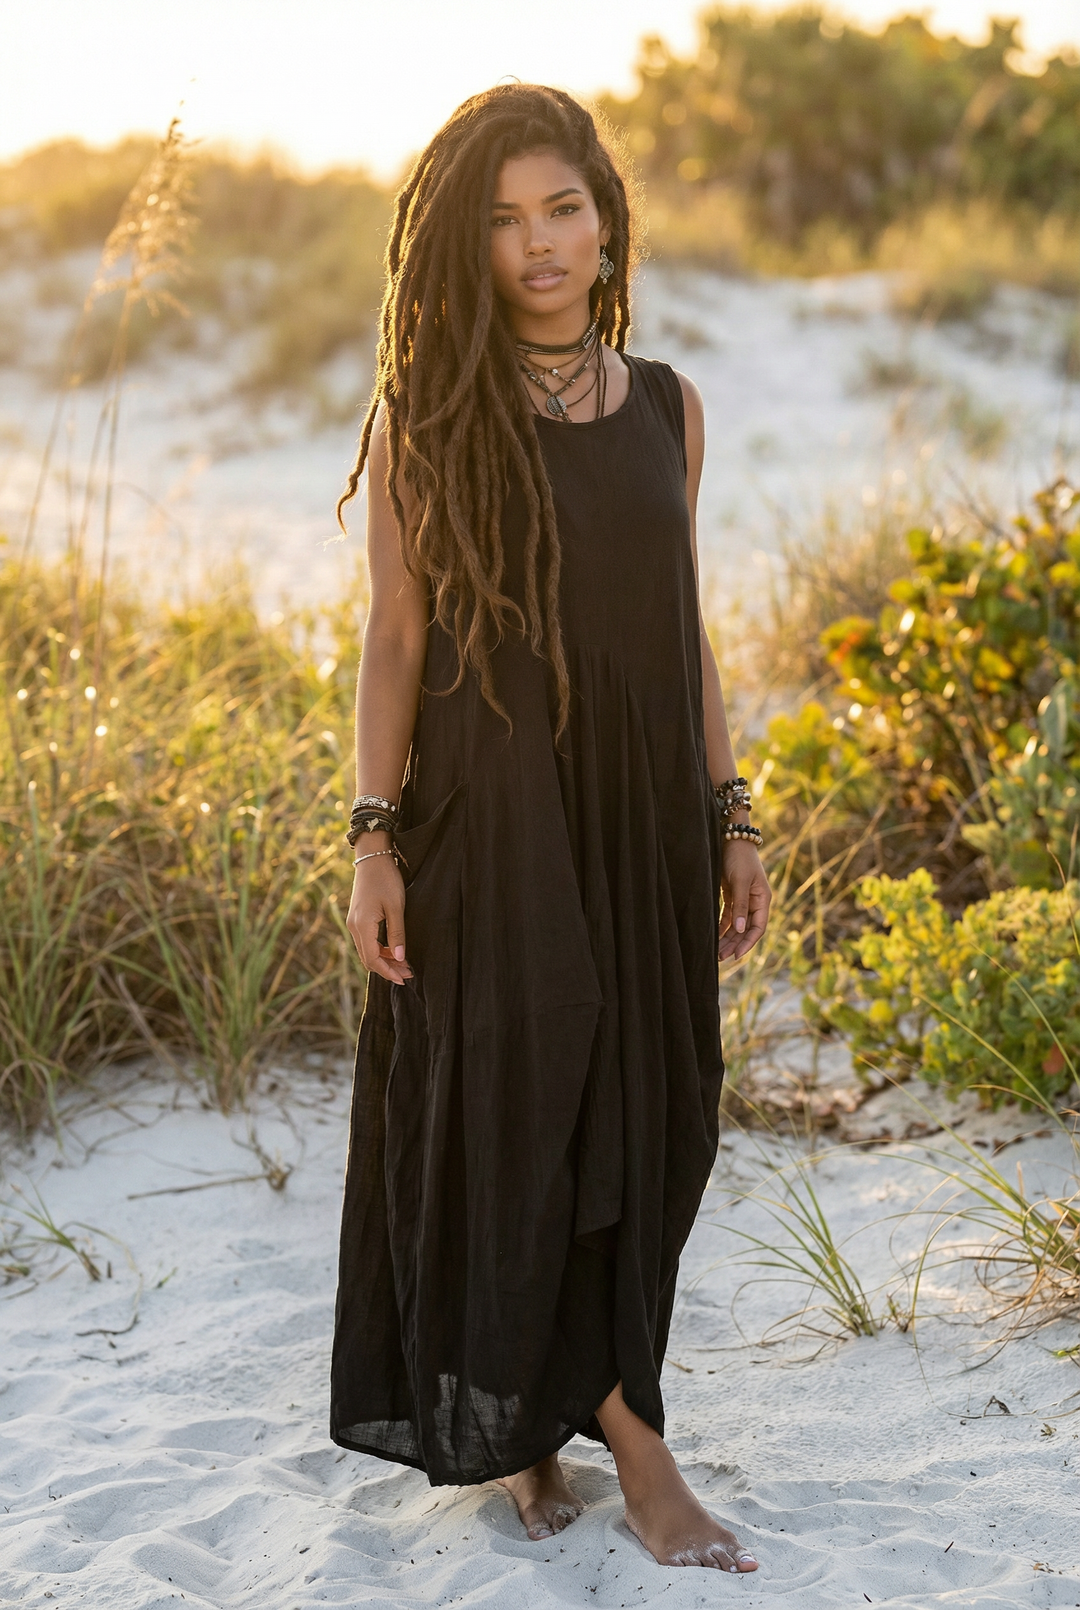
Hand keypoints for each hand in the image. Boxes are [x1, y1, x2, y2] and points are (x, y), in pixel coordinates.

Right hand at [346, 852, 412, 984]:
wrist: (372, 858)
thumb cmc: (386, 880)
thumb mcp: (396, 907)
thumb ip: (397, 934)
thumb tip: (400, 958)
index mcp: (362, 926)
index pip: (372, 959)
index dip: (387, 972)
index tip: (403, 979)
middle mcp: (354, 927)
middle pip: (368, 958)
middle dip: (387, 968)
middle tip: (407, 974)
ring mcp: (354, 922)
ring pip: (367, 950)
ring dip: (384, 959)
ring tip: (404, 964)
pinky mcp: (357, 918)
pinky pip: (367, 941)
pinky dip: (380, 949)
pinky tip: (394, 950)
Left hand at [718, 841, 770, 961]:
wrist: (731, 838)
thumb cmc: (740, 858)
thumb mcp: (741, 881)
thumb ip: (741, 905)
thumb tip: (741, 929)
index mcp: (762, 899)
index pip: (758, 928)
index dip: (748, 943)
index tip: (736, 955)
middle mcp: (754, 902)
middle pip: (746, 929)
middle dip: (735, 944)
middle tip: (721, 957)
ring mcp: (743, 899)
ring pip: (736, 925)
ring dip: (727, 938)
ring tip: (716, 952)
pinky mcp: (731, 895)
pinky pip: (727, 917)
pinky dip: (722, 927)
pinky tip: (714, 937)